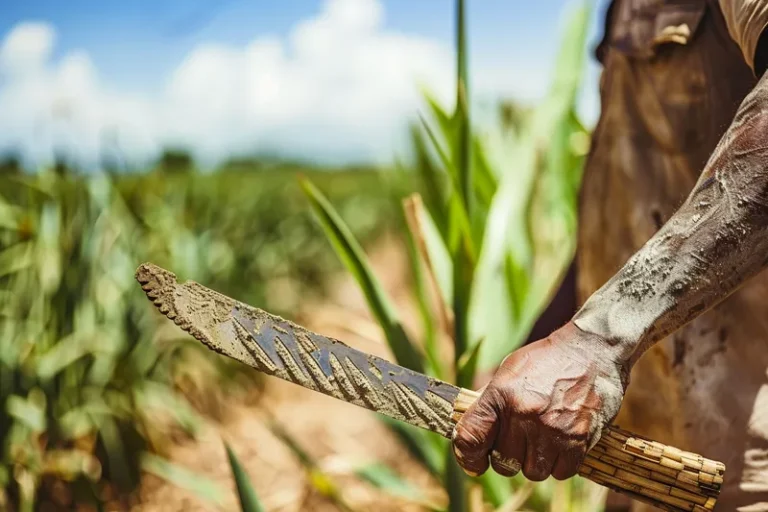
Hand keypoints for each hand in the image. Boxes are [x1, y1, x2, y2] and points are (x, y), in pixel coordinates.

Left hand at [451, 322, 625, 480]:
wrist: (592, 349)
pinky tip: (562, 443)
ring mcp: (551, 429)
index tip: (475, 464)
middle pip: (503, 463)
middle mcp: (523, 414)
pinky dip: (560, 464)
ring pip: (533, 472)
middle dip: (509, 457)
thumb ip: (490, 401)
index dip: (468, 457)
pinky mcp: (579, 440)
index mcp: (500, 395)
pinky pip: (561, 473)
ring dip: (536, 462)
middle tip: (521, 440)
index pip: (470, 437)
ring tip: (543, 439)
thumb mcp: (509, 371)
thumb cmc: (547, 360)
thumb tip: (471, 431)